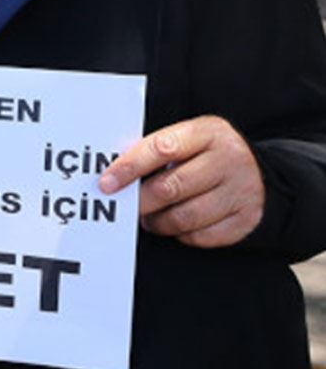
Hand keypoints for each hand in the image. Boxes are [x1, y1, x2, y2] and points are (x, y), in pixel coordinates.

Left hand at [98, 115, 263, 247]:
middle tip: (126, 206)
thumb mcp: (189, 138)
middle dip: (140, 202)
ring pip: (185, 217)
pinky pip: (202, 236)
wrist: (261, 174)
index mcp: (208, 133)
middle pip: (171, 188)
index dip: (129, 167)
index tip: (107, 183)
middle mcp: (228, 159)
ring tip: (149, 217)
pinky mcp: (247, 219)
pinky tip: (176, 224)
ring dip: (159, 222)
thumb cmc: (209, 154)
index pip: (161, 148)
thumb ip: (156, 150)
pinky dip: (182, 234)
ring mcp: (241, 190)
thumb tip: (114, 172)